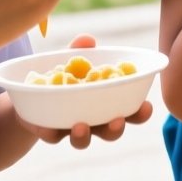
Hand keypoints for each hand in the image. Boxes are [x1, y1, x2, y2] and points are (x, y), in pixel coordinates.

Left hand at [17, 35, 154, 148]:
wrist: (34, 89)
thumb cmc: (64, 72)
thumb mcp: (71, 59)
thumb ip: (79, 50)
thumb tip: (88, 40)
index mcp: (107, 102)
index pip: (130, 112)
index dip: (140, 113)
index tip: (147, 106)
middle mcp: (93, 120)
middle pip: (110, 132)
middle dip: (115, 129)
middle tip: (117, 121)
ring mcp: (71, 128)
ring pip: (82, 140)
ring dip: (83, 137)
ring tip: (80, 127)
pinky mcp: (48, 131)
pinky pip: (51, 136)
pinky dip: (50, 131)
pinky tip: (48, 126)